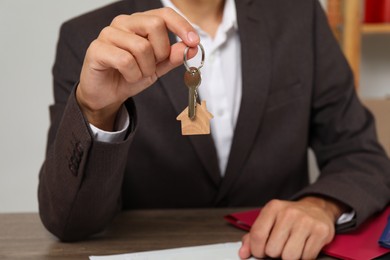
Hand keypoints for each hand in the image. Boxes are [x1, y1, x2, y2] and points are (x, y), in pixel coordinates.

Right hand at [76, 7, 198, 129]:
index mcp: (140, 23)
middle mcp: (124, 23)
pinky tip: (127, 77)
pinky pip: (126, 60)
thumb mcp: (158, 68)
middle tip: (154, 66)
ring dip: (146, 68)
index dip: (182, 26)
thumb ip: (173, 57)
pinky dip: (133, 75)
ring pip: (142, 47)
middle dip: (161, 52)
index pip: (164, 14)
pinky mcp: (97, 49)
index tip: (194, 42)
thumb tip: (192, 47)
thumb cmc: (130, 76)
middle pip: (155, 25)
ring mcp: (109, 34)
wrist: (106, 94)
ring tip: (138, 74)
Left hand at [239, 197, 344, 258]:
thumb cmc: (289, 217)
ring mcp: (306, 222)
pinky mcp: (321, 231)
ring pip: (289, 256)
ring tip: (291, 246)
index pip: (257, 235)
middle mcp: (289, 213)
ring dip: (288, 256)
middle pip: (273, 249)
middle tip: (280, 246)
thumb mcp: (269, 220)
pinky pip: (306, 258)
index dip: (256, 250)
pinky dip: (303, 257)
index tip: (260, 253)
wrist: (316, 208)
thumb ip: (254, 236)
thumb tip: (243, 253)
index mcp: (273, 208)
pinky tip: (303, 246)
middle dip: (274, 253)